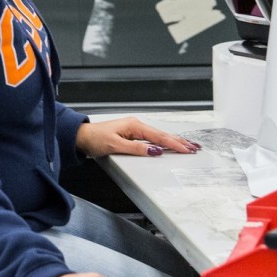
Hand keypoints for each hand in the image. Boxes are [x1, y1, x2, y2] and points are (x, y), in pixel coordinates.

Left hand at [75, 117, 198, 158]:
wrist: (82, 137)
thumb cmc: (95, 139)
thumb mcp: (115, 145)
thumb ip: (136, 149)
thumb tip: (155, 151)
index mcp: (134, 125)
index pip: (159, 136)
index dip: (174, 144)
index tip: (186, 149)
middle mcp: (136, 125)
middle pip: (162, 134)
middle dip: (179, 141)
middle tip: (195, 148)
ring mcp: (134, 129)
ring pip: (159, 136)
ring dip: (174, 141)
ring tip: (188, 146)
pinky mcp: (132, 134)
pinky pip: (152, 137)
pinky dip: (163, 141)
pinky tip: (170, 144)